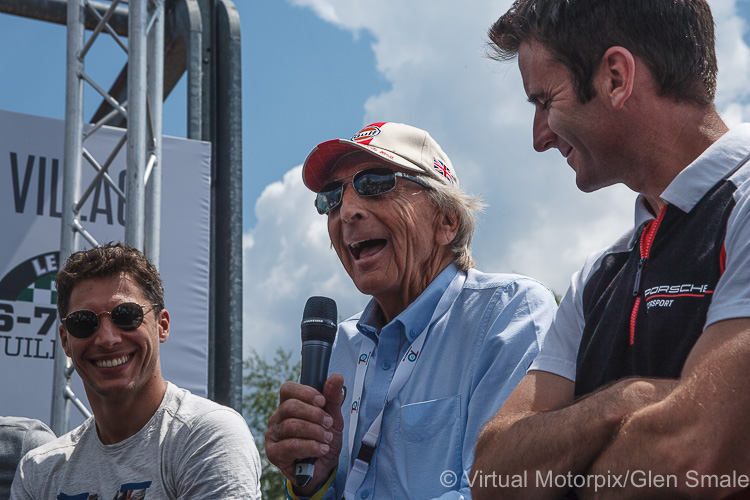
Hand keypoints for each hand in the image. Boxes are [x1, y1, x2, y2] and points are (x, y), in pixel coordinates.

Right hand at [266, 374, 344, 495]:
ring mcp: (273, 435)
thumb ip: (333, 398)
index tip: (322, 402)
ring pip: (292, 426)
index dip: (306, 393)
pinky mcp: (274, 453)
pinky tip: (320, 450)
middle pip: (290, 406)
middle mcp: (277, 417)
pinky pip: (291, 445)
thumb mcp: (333, 418)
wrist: (324, 467)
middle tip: (328, 424)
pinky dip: (311, 446)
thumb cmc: (324, 439)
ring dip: (315, 432)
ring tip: (327, 439)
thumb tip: (337, 377)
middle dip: (315, 415)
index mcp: (289, 404)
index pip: (288, 389)